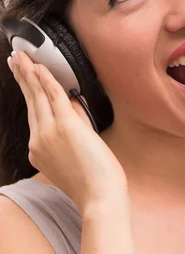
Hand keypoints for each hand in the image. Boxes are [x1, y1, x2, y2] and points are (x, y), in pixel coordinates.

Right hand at [8, 51, 126, 214]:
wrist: (100, 197)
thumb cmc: (94, 180)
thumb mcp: (77, 149)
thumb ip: (74, 123)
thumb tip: (73, 101)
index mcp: (39, 149)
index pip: (33, 113)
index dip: (27, 91)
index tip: (23, 76)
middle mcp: (38, 140)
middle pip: (30, 101)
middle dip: (22, 77)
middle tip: (15, 59)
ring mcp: (49, 132)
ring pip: (37, 96)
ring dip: (29, 73)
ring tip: (21, 57)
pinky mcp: (65, 125)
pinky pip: (53, 96)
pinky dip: (45, 79)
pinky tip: (38, 67)